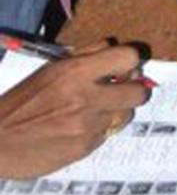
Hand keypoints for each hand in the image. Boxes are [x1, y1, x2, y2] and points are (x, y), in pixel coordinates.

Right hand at [0, 43, 149, 177]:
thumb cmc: (20, 102)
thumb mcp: (50, 69)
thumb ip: (86, 55)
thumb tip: (113, 46)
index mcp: (76, 72)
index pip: (129, 57)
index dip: (130, 61)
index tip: (125, 67)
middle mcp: (86, 98)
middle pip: (138, 92)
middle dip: (133, 90)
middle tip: (121, 90)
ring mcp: (87, 126)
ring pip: (126, 115)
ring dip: (117, 111)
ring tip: (96, 110)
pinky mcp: (85, 148)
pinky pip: (107, 134)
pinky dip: (99, 130)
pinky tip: (79, 128)